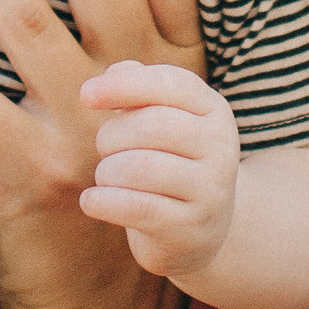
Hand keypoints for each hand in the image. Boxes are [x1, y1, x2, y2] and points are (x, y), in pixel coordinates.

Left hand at [80, 66, 240, 285]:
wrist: (199, 231)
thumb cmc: (168, 163)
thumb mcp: (160, 121)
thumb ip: (137, 90)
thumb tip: (110, 77)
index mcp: (214, 111)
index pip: (170, 83)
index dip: (124, 85)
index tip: (86, 95)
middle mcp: (221, 147)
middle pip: (150, 125)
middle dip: (111, 136)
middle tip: (105, 149)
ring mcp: (210, 191)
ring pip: (139, 168)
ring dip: (107, 171)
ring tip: (107, 177)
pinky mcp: (190, 228)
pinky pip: (137, 208)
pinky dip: (103, 202)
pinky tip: (92, 201)